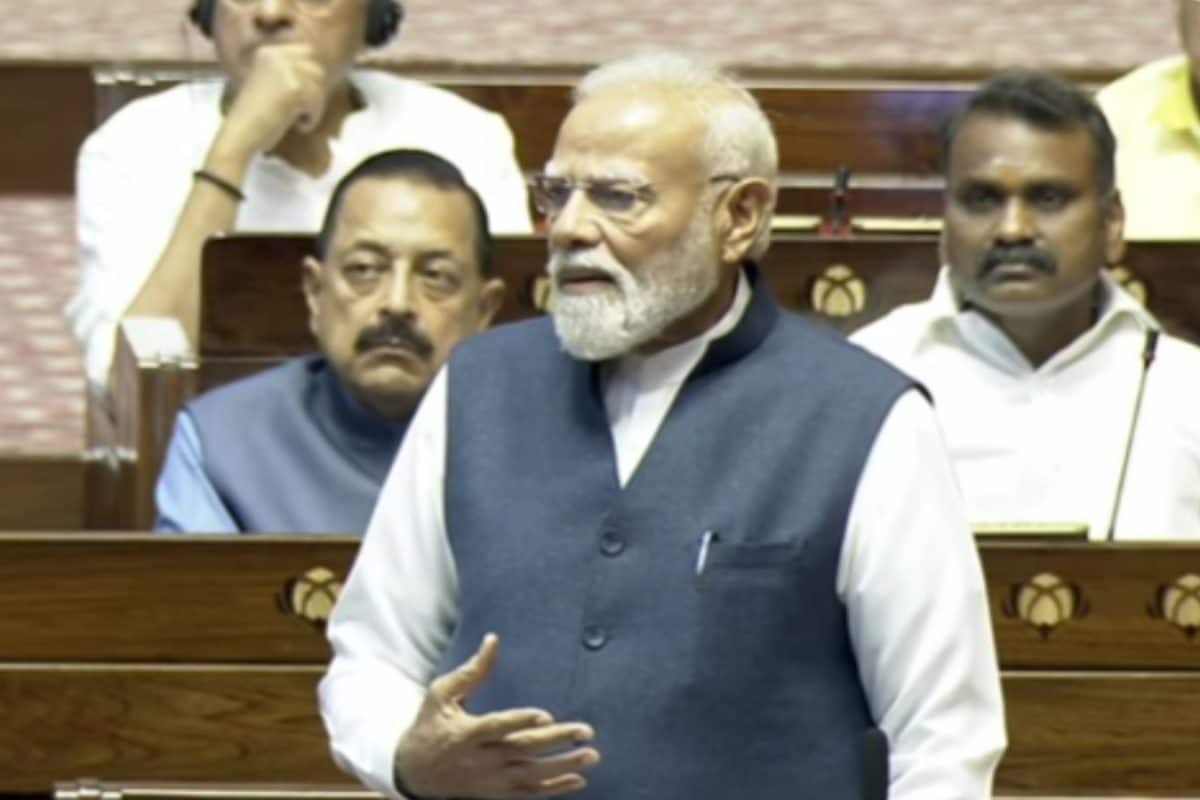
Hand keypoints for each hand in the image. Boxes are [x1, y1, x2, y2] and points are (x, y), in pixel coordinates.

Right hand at [209, 43, 328, 166]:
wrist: (239, 136)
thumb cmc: (255, 119)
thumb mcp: (270, 85)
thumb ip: (290, 74)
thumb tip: (319, 71)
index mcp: (268, 51)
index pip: (308, 52)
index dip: (311, 77)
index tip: (301, 97)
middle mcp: (275, 54)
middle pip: (317, 69)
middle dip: (314, 92)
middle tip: (297, 110)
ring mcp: (284, 69)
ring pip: (319, 87)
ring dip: (312, 107)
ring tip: (294, 117)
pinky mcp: (294, 87)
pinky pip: (317, 103)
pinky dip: (311, 119)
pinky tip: (296, 125)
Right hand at [394, 634, 599, 798]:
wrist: (415, 771)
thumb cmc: (431, 724)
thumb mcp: (441, 694)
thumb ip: (471, 671)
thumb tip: (492, 639)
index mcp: (466, 733)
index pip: (497, 727)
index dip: (521, 722)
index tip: (546, 716)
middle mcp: (480, 759)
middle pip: (523, 750)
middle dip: (556, 741)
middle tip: (586, 732)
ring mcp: (490, 779)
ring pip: (531, 775)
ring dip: (563, 767)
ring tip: (590, 755)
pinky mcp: (496, 792)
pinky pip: (529, 793)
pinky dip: (554, 788)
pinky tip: (578, 780)